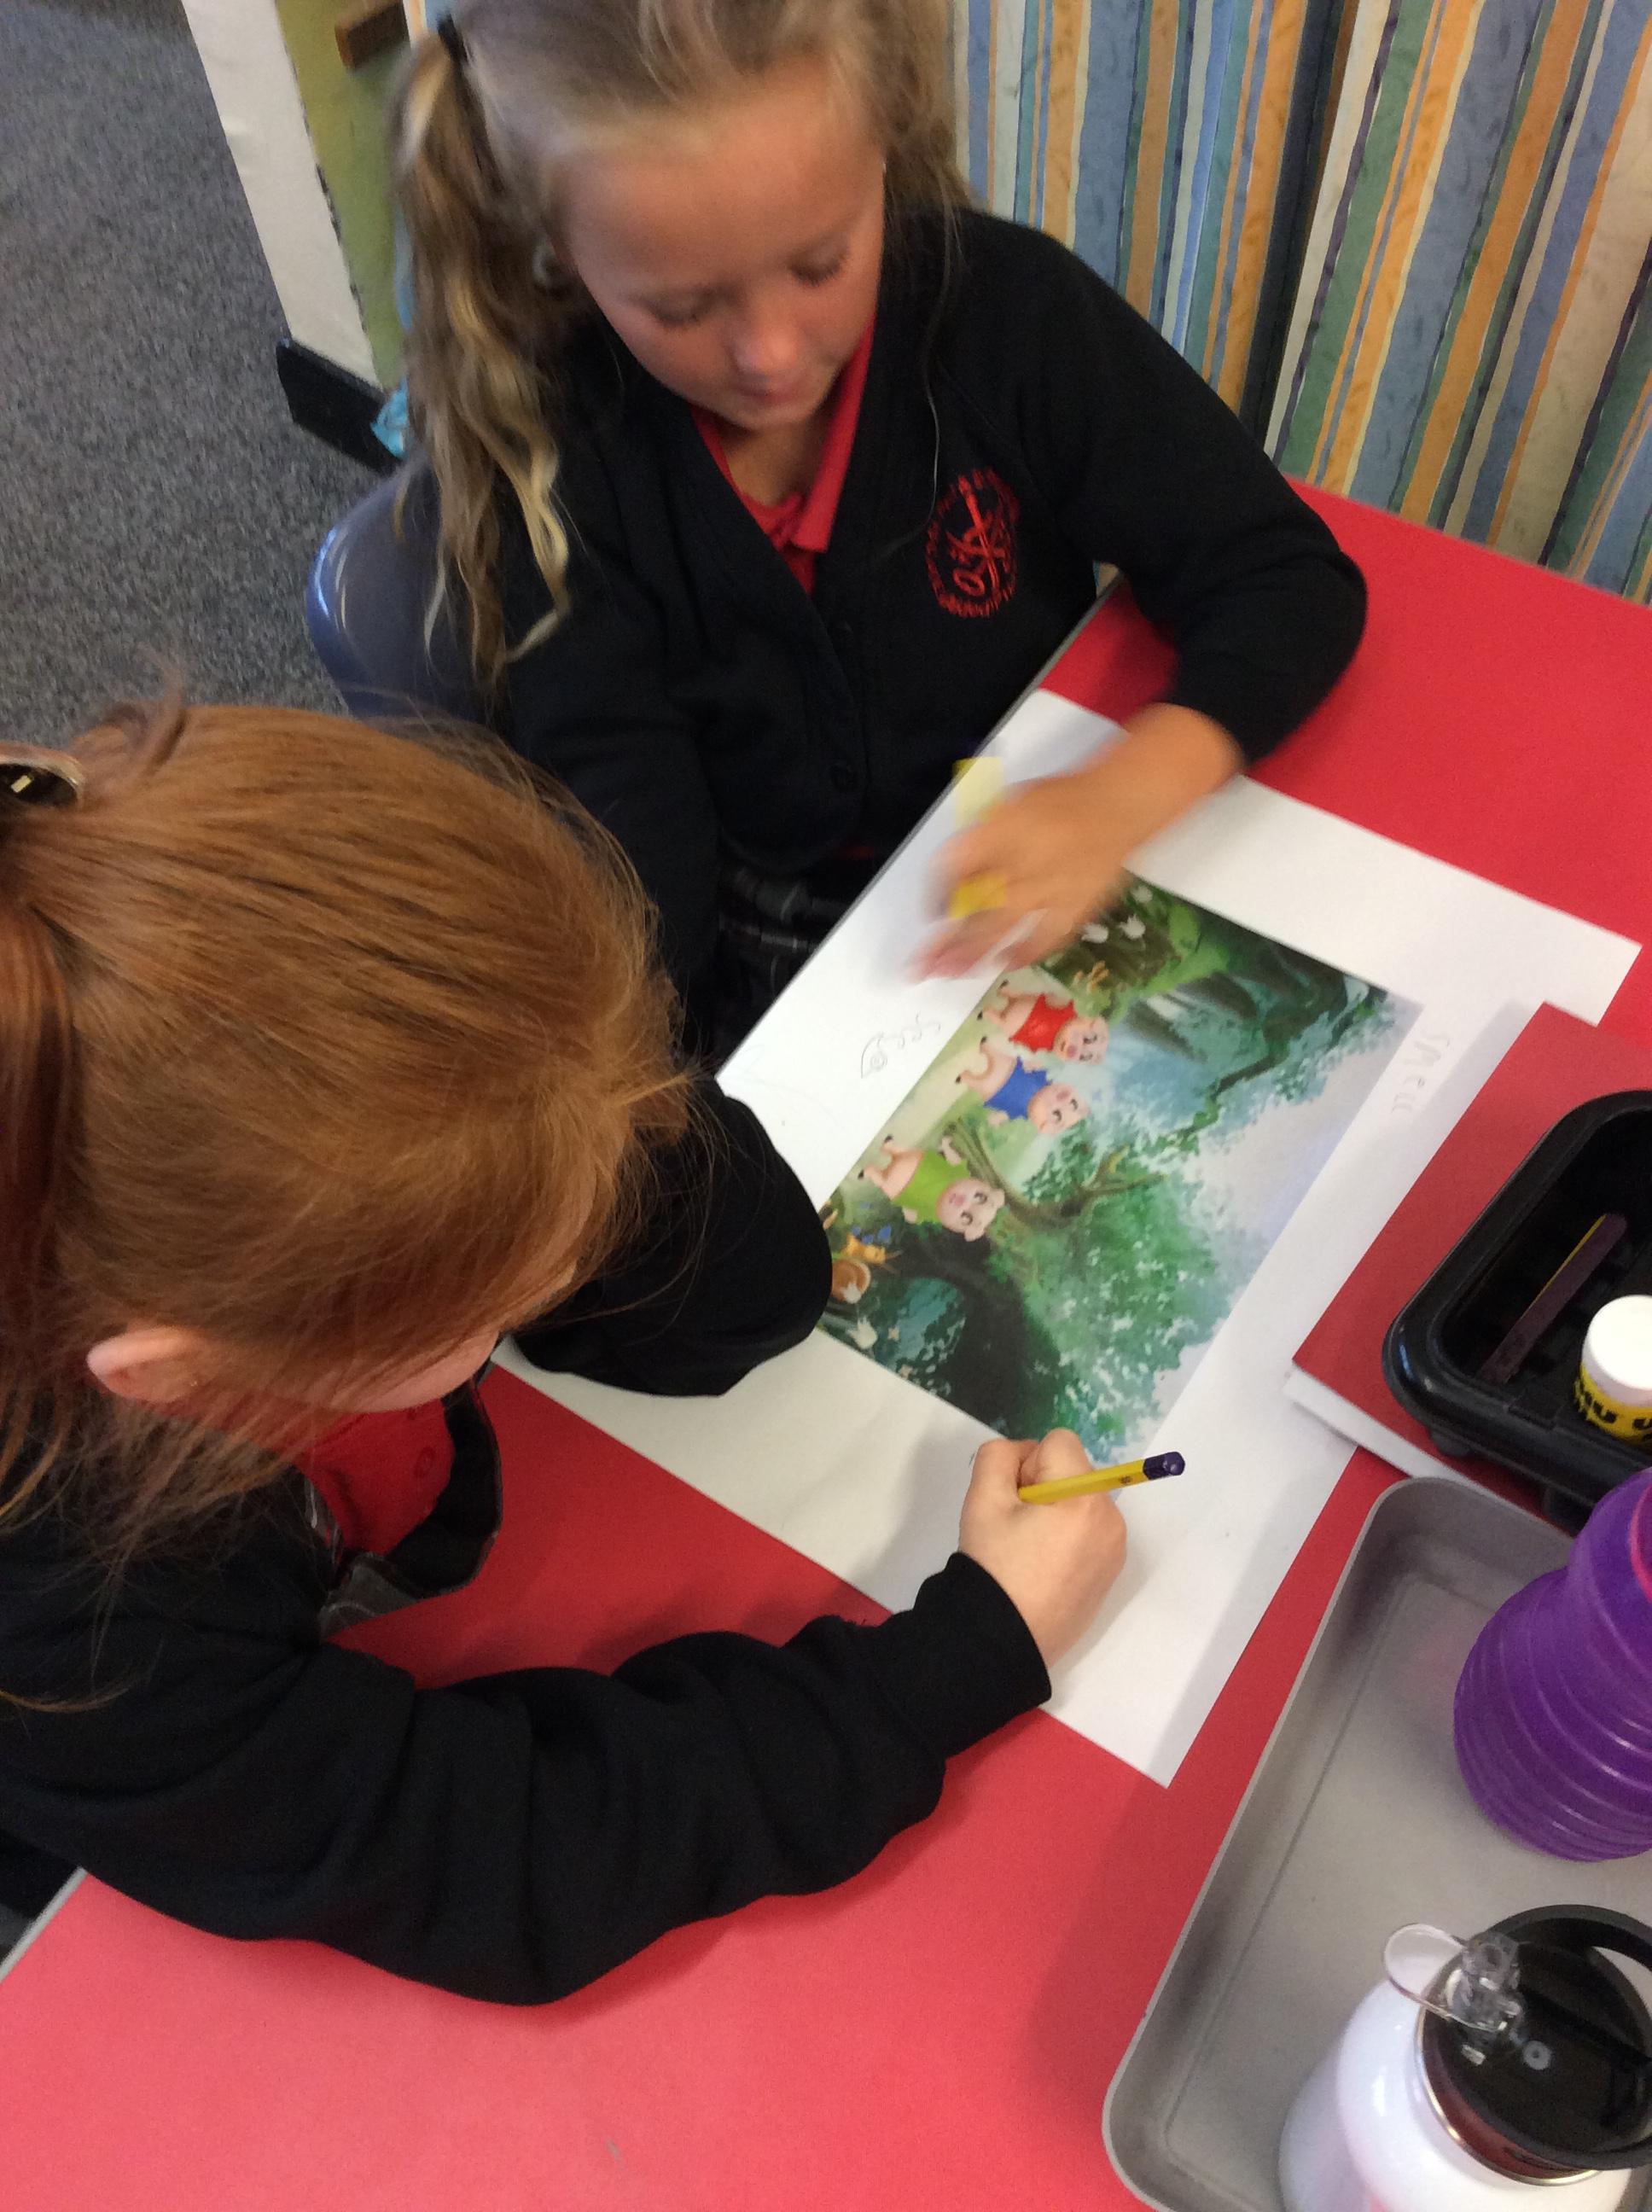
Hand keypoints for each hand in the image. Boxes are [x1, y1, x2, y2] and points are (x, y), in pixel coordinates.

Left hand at [915, 706, 1241, 978]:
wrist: (1116, 804)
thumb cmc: (1056, 803)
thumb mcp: (1008, 807)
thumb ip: (982, 841)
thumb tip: (957, 880)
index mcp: (1000, 831)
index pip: (955, 865)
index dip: (937, 892)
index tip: (931, 913)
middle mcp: (1021, 862)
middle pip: (972, 907)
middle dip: (946, 940)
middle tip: (923, 966)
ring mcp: (1049, 888)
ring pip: (1003, 927)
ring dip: (974, 953)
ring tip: (951, 972)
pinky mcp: (1075, 906)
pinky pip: (1046, 937)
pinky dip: (1024, 953)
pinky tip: (1003, 964)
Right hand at [957, 1429, 1126, 1666]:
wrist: (1003, 1640)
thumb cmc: (993, 1567)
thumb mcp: (982, 1498)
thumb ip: (998, 1456)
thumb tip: (1023, 1457)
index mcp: (1085, 1497)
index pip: (1058, 1442)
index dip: (1026, 1465)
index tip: (1013, 1502)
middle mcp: (1111, 1519)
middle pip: (1073, 1470)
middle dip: (1043, 1487)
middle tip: (1016, 1528)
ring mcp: (1115, 1548)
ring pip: (1081, 1498)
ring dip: (1055, 1510)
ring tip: (1028, 1549)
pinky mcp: (1111, 1570)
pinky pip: (1089, 1529)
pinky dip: (1068, 1535)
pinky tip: (1043, 1565)